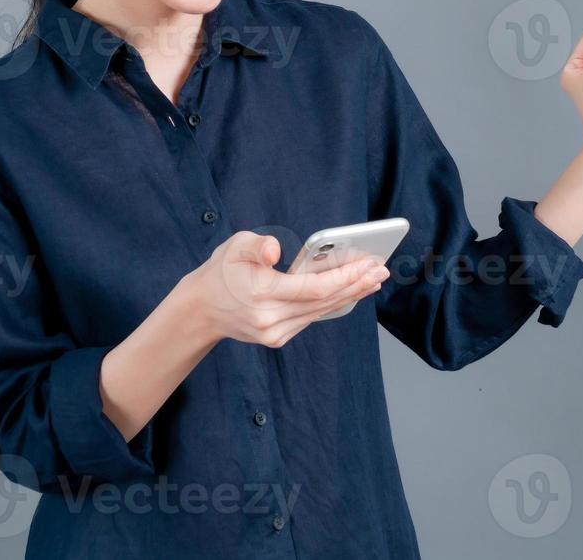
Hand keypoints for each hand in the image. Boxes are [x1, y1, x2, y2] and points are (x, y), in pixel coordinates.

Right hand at [183, 231, 388, 347]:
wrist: (201, 310)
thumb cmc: (222, 271)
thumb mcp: (233, 246)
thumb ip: (256, 245)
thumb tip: (276, 251)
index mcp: (261, 294)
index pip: (313, 288)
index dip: (344, 276)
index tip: (368, 264)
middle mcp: (270, 319)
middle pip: (323, 302)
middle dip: (355, 285)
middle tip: (381, 270)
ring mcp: (275, 333)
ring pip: (321, 312)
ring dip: (350, 295)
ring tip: (373, 279)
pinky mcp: (277, 338)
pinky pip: (312, 318)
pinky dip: (333, 304)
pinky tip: (350, 292)